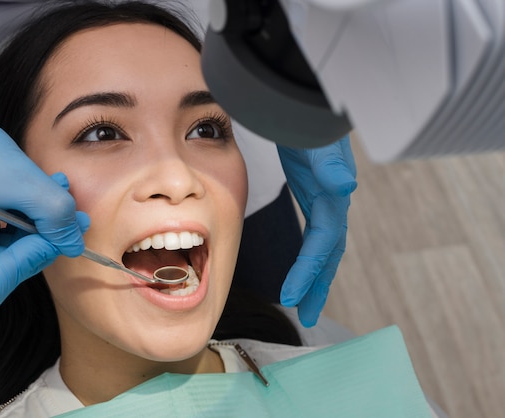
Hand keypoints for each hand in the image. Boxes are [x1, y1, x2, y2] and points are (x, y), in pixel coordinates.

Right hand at [0, 92, 89, 309]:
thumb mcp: (21, 179)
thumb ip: (55, 214)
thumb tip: (74, 246)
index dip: (31, 260)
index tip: (51, 229)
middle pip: (7, 272)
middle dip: (43, 241)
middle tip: (71, 214)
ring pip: (11, 256)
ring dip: (41, 227)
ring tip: (59, 194)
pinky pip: (5, 240)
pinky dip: (28, 220)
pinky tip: (43, 195)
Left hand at [277, 136, 356, 326]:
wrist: (307, 98)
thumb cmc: (309, 118)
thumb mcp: (317, 140)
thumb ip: (328, 163)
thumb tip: (344, 188)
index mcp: (332, 196)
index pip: (323, 243)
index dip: (309, 271)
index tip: (291, 297)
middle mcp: (333, 201)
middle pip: (329, 252)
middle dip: (318, 284)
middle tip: (307, 314)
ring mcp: (325, 197)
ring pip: (324, 245)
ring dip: (316, 274)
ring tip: (303, 300)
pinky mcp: (314, 190)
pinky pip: (316, 230)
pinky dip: (310, 252)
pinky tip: (302, 263)